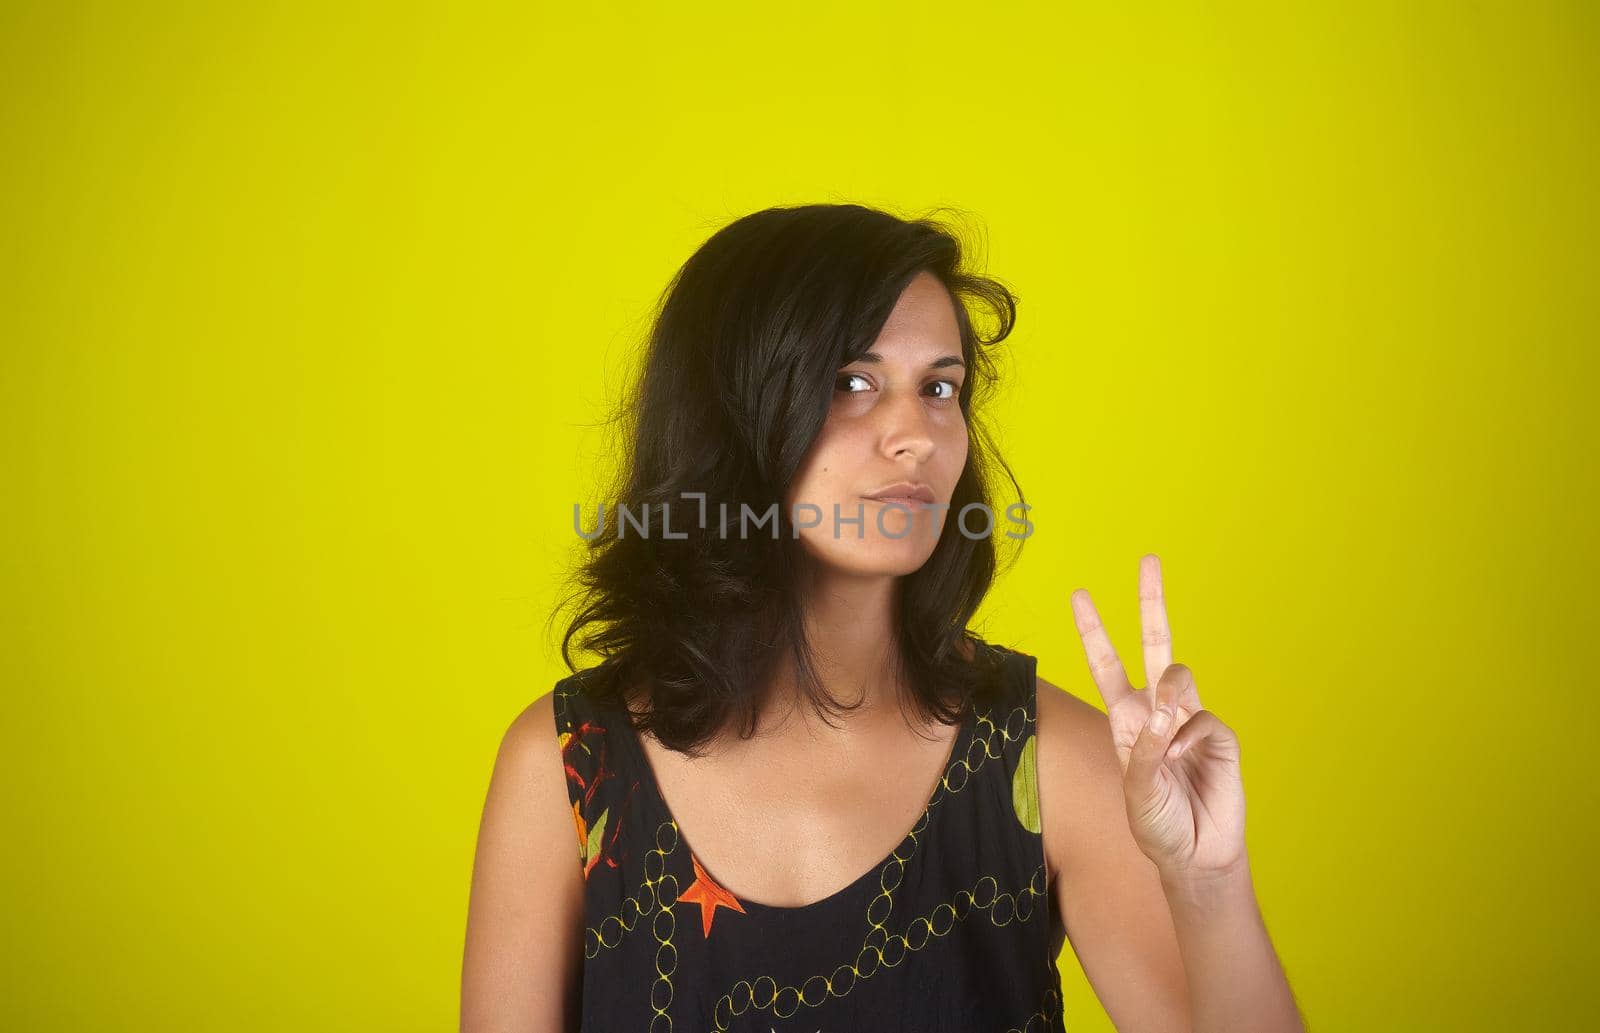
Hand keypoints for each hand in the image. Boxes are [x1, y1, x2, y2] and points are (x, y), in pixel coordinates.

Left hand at [1068, 554, 1245, 880]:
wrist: (1195, 854)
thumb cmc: (1156, 824)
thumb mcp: (1134, 790)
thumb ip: (1144, 748)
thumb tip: (1165, 710)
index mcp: (1125, 719)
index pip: (1106, 665)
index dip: (1093, 631)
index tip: (1079, 594)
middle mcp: (1156, 711)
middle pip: (1154, 643)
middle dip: (1151, 601)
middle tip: (1149, 559)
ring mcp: (1189, 719)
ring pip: (1179, 674)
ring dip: (1169, 693)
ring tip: (1165, 725)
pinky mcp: (1218, 734)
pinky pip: (1202, 718)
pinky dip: (1190, 737)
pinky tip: (1186, 760)